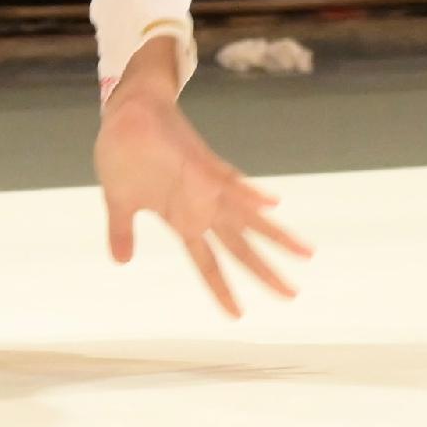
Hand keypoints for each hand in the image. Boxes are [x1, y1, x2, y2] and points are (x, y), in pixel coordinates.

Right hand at [95, 63, 309, 319]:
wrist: (128, 111)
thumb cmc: (125, 154)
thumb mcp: (120, 202)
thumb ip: (123, 232)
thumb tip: (120, 261)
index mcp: (182, 221)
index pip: (208, 263)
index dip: (221, 289)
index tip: (237, 315)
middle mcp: (202, 208)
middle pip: (240, 247)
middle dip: (265, 272)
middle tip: (293, 295)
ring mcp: (207, 186)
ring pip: (248, 218)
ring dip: (277, 235)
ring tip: (306, 252)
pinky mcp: (202, 164)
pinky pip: (231, 180)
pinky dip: (250, 193)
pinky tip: (271, 203)